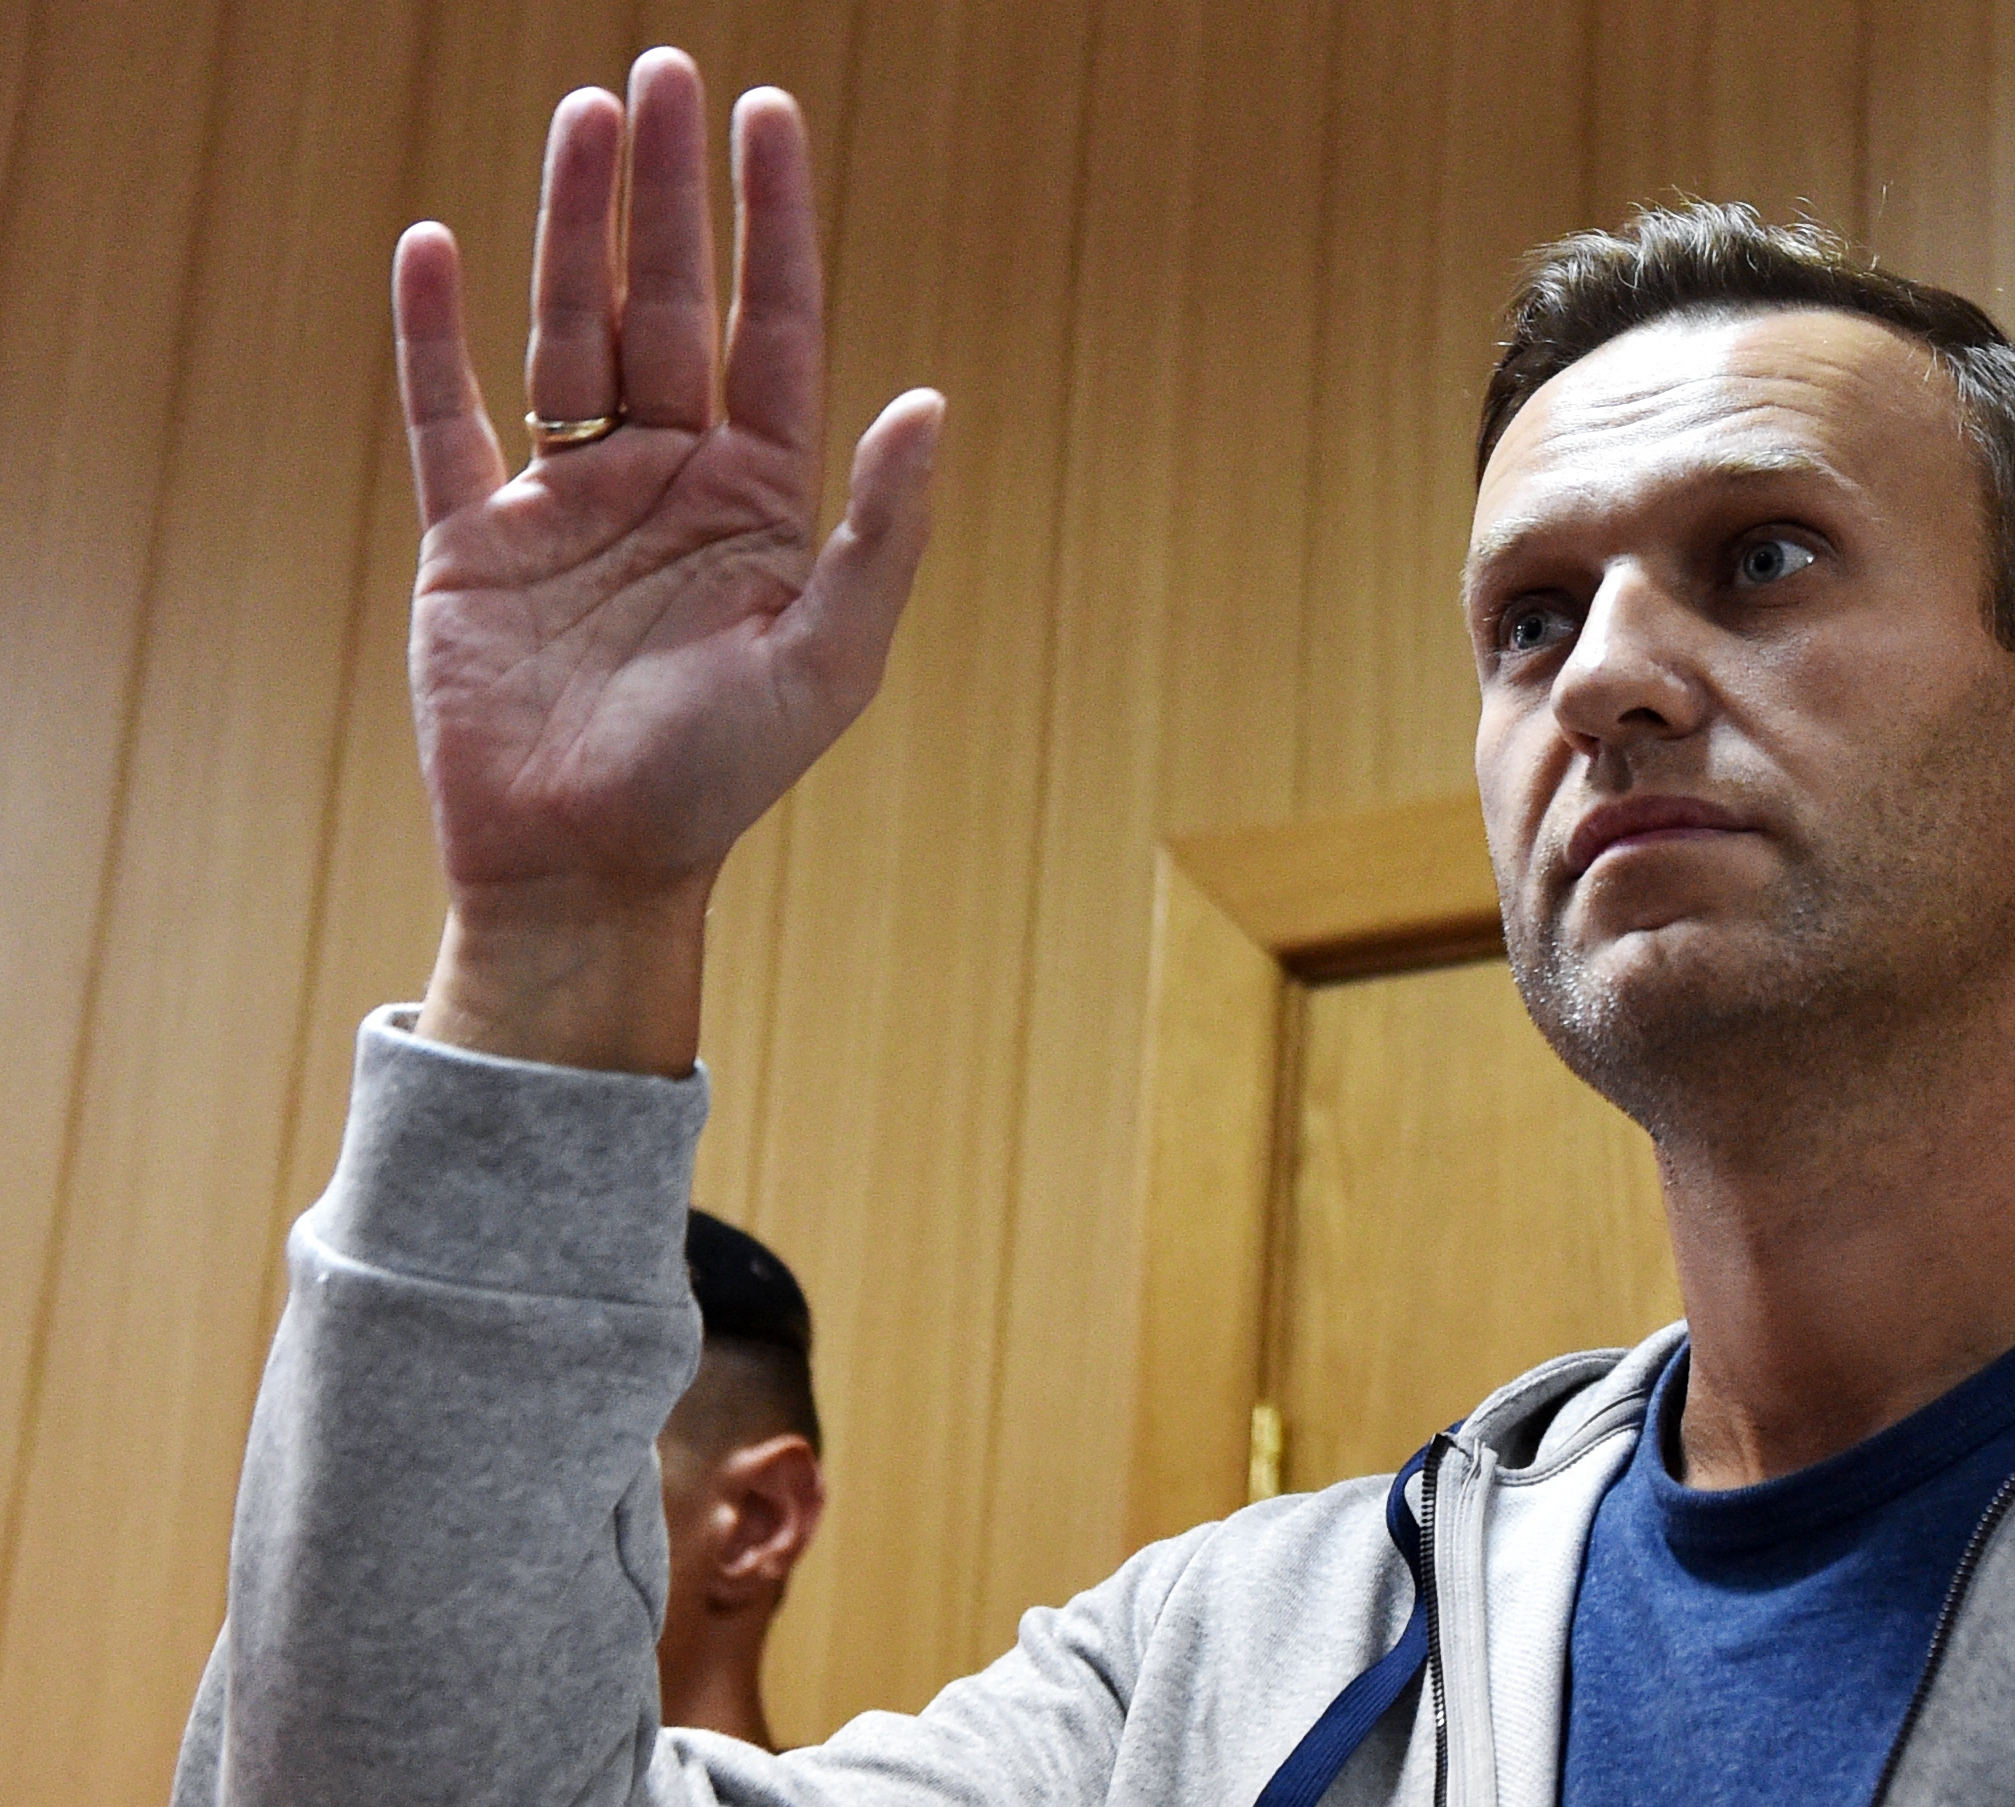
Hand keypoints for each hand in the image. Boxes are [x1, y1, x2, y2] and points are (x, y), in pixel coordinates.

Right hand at [401, 49, 941, 1072]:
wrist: (590, 871)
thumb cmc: (721, 782)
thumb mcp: (829, 660)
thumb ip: (881, 534)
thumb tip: (928, 401)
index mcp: (761, 505)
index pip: (773, 331)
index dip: (774, 225)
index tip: (772, 116)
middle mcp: (667, 486)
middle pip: (666, 305)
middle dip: (668, 192)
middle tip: (667, 72)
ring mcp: (565, 506)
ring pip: (567, 333)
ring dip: (574, 226)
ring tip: (586, 115)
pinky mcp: (471, 543)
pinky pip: (448, 419)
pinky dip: (437, 336)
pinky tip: (440, 245)